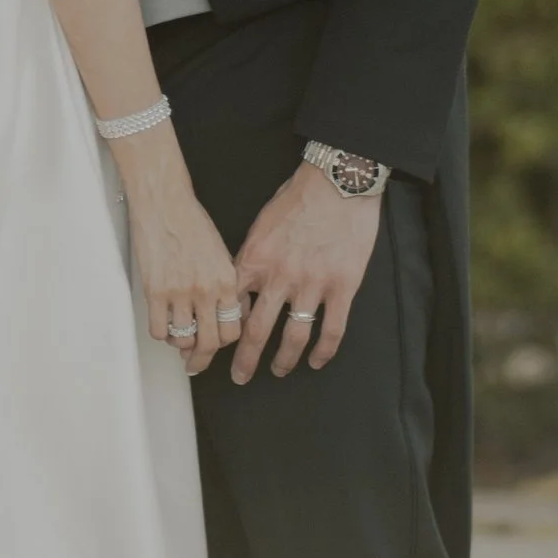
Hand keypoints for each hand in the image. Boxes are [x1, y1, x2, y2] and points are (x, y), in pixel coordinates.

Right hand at [123, 164, 242, 376]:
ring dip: (180, 345)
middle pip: (210, 342)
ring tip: (177, 339)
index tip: (216, 343)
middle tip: (195, 363)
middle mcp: (206, 290)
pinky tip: (163, 324)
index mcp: (226, 280)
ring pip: (183, 340)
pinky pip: (159, 330)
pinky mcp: (154, 291)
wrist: (164, 202)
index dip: (224, 341)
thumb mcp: (220, 254)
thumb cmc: (191, 222)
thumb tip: (225, 313)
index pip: (233, 329)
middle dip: (202, 358)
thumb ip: (225, 285)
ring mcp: (179, 292)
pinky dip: (161, 333)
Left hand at [229, 160, 383, 381]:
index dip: (221, 330)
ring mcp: (313, 284)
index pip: (231, 306)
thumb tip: (240, 285)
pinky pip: (332, 330)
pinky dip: (324, 351)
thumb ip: (250, 258)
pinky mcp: (343, 286)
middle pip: (256, 331)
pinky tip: (317, 361)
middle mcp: (280, 277)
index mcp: (255, 260)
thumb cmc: (298, 197)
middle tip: (239, 376)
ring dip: (283, 361)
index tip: (214, 345)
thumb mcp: (261, 225)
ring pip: (294, 337)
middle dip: (244, 360)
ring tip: (279, 371)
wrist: (337, 180)